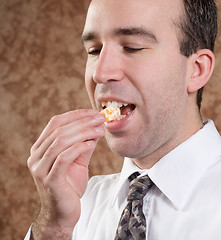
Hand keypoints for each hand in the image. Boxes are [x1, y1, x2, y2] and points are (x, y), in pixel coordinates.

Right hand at [27, 109, 104, 238]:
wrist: (63, 212)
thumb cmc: (69, 185)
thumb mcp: (78, 160)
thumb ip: (84, 144)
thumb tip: (96, 127)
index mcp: (40, 148)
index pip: (55, 123)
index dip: (75, 114)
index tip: (93, 112)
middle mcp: (36, 156)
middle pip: (59, 130)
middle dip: (83, 122)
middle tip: (100, 118)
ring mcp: (40, 168)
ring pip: (61, 141)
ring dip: (84, 132)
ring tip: (100, 129)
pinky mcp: (50, 180)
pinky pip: (64, 158)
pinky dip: (79, 147)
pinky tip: (92, 143)